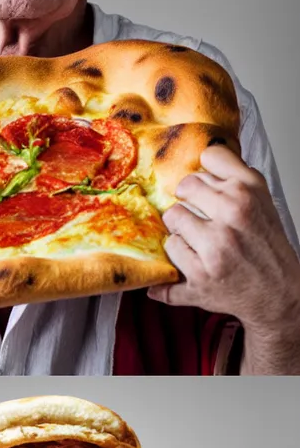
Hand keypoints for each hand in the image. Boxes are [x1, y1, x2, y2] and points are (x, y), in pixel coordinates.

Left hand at [149, 144, 299, 334]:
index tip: (205, 187)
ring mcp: (216, 244)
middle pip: (185, 186)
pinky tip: (193, 260)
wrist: (276, 291)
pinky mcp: (200, 273)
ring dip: (181, 229)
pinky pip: (170, 249)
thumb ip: (234, 177)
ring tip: (197, 240)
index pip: (211, 156)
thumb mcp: (260, 201)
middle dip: (188, 201)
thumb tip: (202, 157)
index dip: (204, 174)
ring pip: (173, 217)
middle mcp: (234, 211)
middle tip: (198, 217)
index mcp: (250, 190)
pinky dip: (177, 256)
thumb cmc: (264, 246)